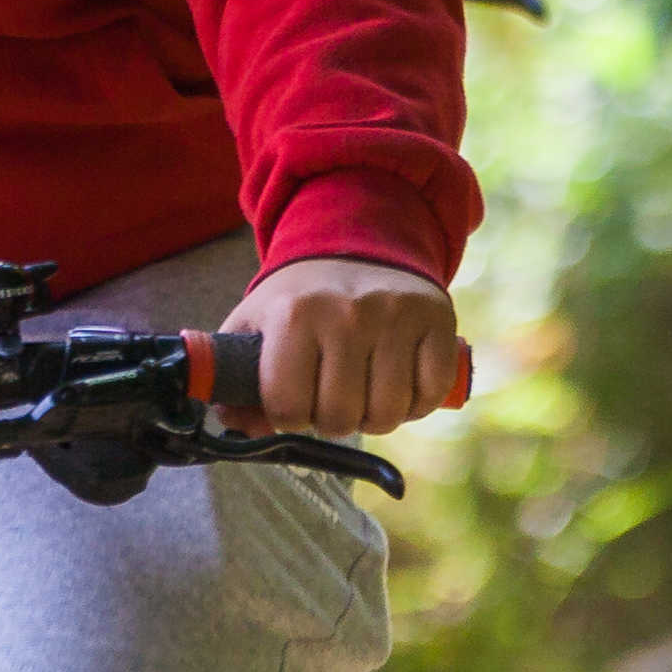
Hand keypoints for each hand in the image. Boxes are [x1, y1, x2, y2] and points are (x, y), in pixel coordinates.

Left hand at [236, 255, 465, 436]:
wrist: (356, 246)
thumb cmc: (300, 299)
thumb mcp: (256, 325)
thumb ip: (237, 379)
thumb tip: (235, 425)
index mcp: (294, 314)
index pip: (288, 408)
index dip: (289, 417)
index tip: (294, 402)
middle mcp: (347, 314)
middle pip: (340, 418)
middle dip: (332, 420)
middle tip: (331, 397)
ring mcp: (396, 317)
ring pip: (387, 414)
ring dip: (375, 417)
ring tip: (363, 393)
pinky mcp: (436, 320)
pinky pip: (430, 394)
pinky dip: (416, 404)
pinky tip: (400, 384)